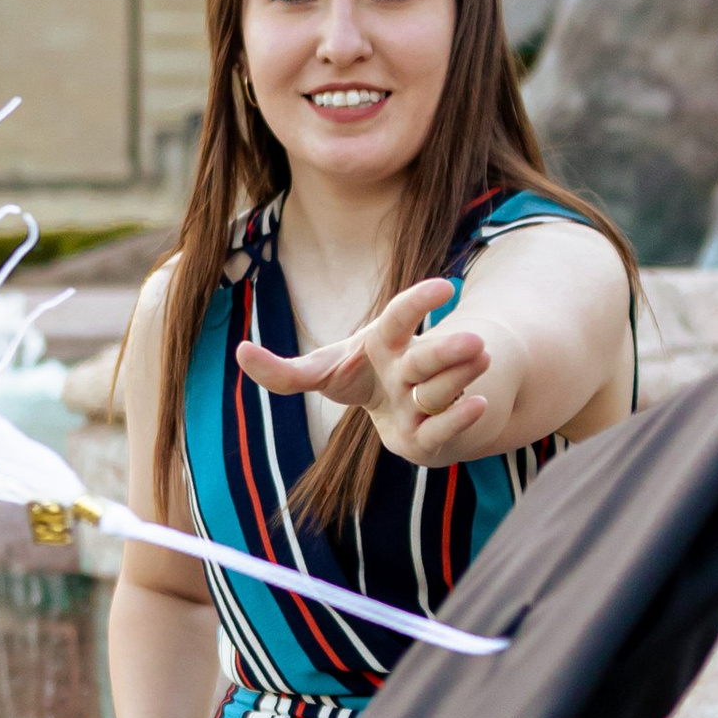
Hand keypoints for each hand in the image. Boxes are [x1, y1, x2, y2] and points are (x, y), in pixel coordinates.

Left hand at [235, 275, 504, 469]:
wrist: (407, 416)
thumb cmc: (361, 378)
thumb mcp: (321, 371)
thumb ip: (283, 371)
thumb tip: (239, 352)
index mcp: (387, 340)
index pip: (401, 314)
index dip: (419, 301)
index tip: (444, 288)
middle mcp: (413, 363)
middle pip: (430, 356)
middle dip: (449, 351)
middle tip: (475, 344)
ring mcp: (430, 393)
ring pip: (442, 388)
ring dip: (450, 386)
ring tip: (452, 383)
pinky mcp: (435, 429)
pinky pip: (448, 422)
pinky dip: (459, 416)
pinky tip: (477, 404)